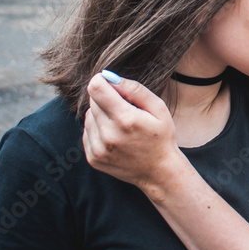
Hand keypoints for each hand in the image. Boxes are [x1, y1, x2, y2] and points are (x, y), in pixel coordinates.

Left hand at [83, 71, 184, 194]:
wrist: (159, 172)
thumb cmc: (161, 137)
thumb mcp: (158, 108)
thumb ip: (135, 89)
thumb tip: (110, 78)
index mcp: (126, 119)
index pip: (96, 89)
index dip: (102, 81)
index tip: (110, 84)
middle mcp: (109, 135)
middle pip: (92, 101)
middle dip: (105, 99)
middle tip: (124, 108)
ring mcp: (99, 149)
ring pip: (88, 116)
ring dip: (100, 115)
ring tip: (120, 124)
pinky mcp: (93, 158)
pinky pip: (87, 132)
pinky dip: (98, 130)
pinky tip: (114, 136)